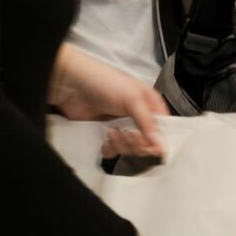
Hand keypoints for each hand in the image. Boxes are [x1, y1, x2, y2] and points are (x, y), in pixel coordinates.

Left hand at [50, 45, 168, 158]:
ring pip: (131, 148)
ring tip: (111, 132)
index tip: (153, 146)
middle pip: (148, 142)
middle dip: (137, 142)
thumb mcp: (132, 99)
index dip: (160, 139)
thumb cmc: (105, 83)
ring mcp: (122, 127)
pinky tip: (105, 137)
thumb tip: (162, 145)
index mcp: (151, 105)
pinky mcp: (106, 135)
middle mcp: (139, 117)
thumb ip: (148, 123)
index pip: (164, 127)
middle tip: (127, 134)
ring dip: (121, 145)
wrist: (72, 86)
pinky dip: (109, 148)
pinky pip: (114, 152)